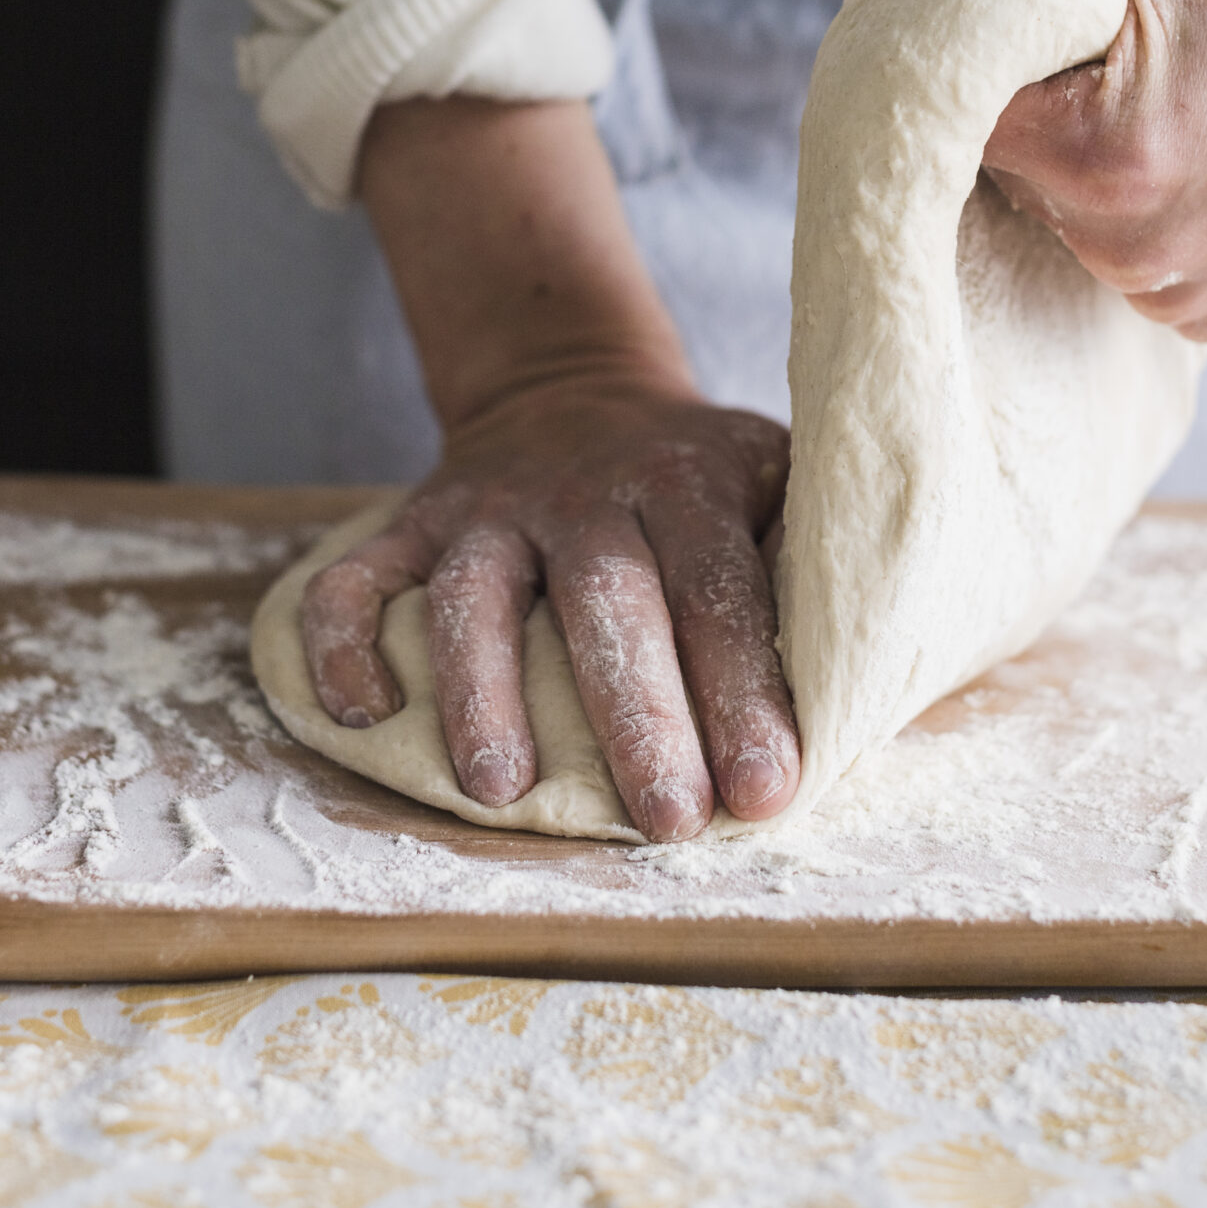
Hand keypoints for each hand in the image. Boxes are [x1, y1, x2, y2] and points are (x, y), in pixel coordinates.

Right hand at [300, 378, 794, 838]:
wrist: (573, 387)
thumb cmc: (695, 477)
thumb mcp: (772, 479)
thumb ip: (808, 562)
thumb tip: (864, 677)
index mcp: (687, 483)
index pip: (719, 591)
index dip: (746, 692)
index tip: (768, 790)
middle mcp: (583, 492)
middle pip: (609, 603)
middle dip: (640, 715)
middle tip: (670, 820)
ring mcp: (488, 508)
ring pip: (475, 595)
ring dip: (484, 691)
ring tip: (500, 790)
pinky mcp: (412, 522)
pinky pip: (356, 577)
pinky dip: (342, 642)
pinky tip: (361, 715)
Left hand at [891, 0, 1206, 341]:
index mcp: (1104, 157)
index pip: (938, 107)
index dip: (940, 44)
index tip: (966, 7)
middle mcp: (1126, 250)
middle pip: (987, 162)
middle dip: (1013, 92)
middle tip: (1083, 35)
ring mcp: (1166, 296)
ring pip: (1046, 209)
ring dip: (1067, 145)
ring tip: (1157, 85)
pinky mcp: (1204, 316)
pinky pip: (1111, 247)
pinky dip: (1126, 193)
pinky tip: (1191, 140)